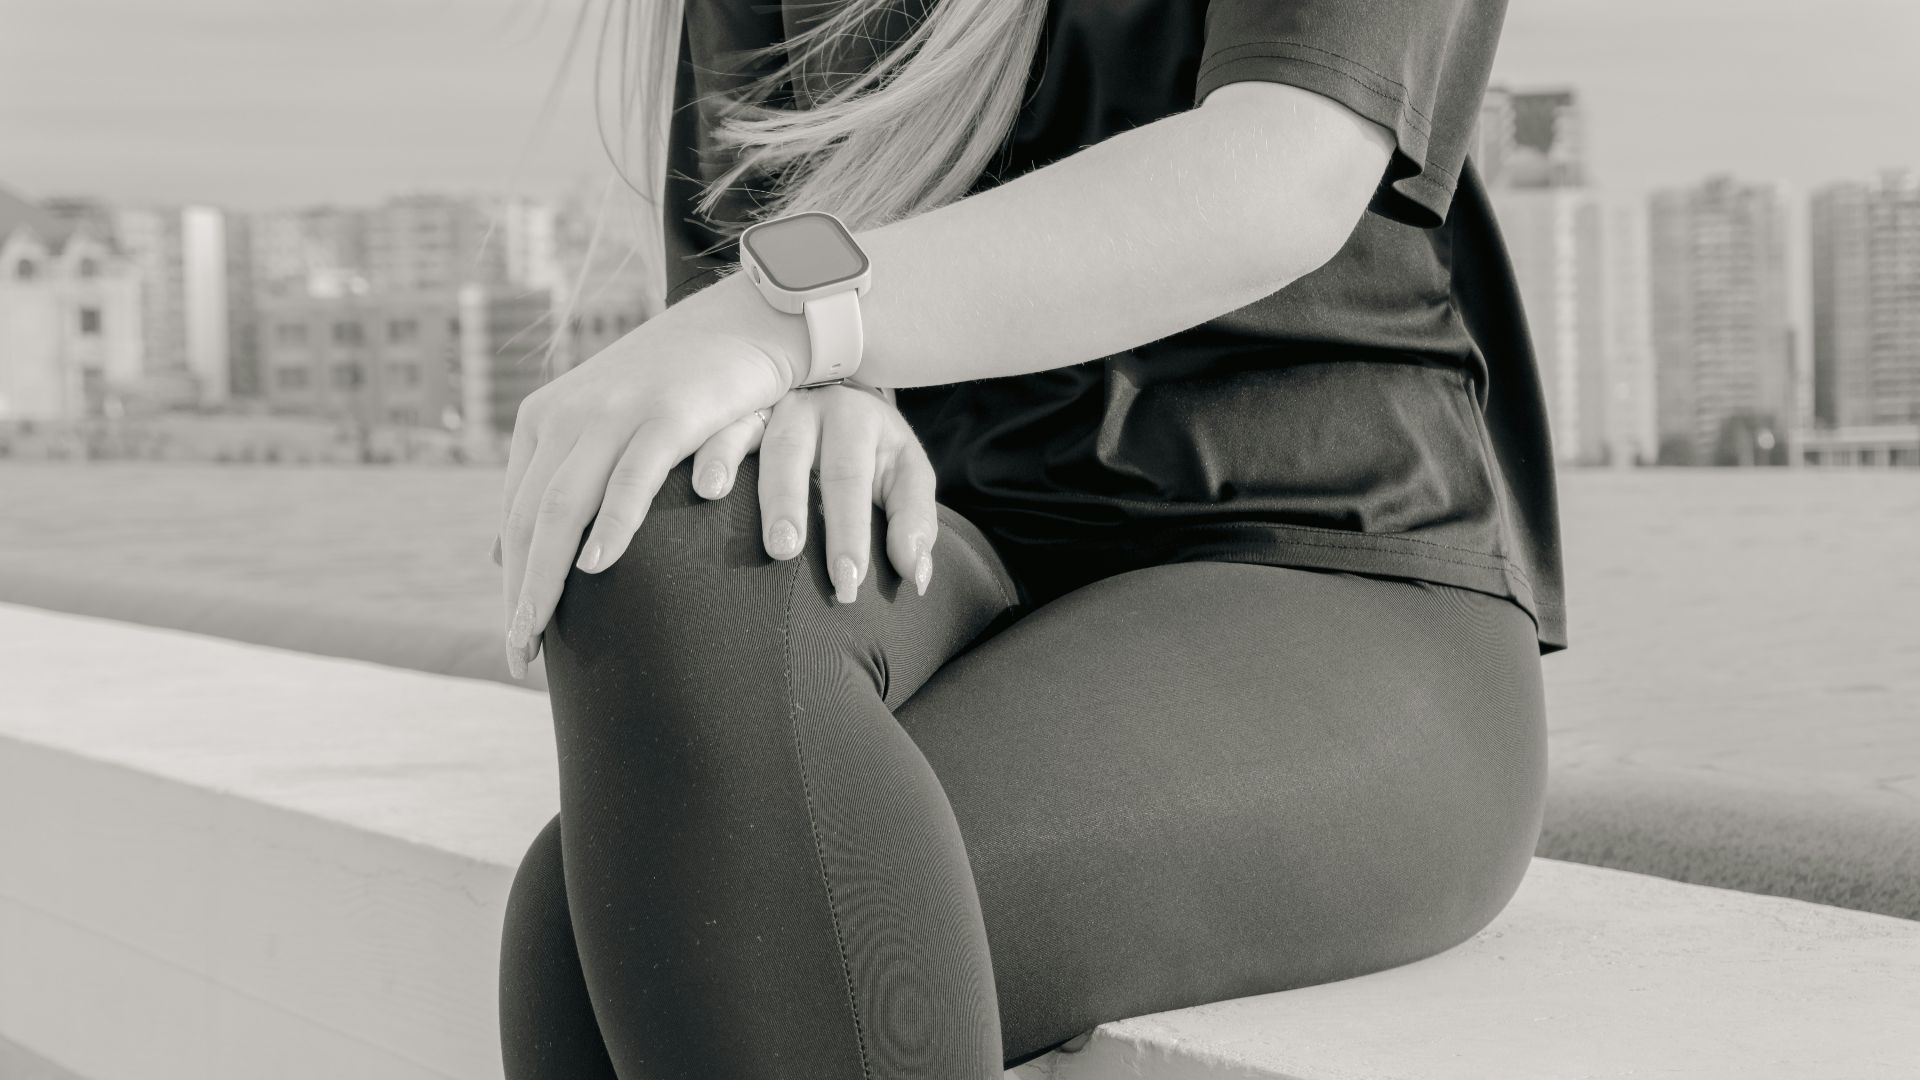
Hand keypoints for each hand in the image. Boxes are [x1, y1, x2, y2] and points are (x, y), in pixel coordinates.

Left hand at [495, 304, 787, 678]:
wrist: (747, 323)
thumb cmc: (681, 386)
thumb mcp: (605, 427)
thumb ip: (560, 481)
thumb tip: (503, 552)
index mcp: (545, 421)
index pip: (515, 515)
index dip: (513, 581)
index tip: (518, 638)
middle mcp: (567, 414)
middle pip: (528, 519)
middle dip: (520, 594)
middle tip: (520, 656)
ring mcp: (616, 412)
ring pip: (561, 506)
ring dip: (547, 576)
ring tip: (541, 633)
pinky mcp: (668, 412)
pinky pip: (629, 479)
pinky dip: (610, 526)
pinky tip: (598, 567)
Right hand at [687, 380, 937, 605]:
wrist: (843, 387)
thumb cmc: (874, 450)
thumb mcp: (906, 474)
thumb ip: (914, 522)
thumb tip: (914, 575)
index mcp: (858, 419)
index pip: (851, 479)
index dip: (849, 531)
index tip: (847, 582)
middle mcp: (810, 404)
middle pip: (794, 450)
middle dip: (787, 501)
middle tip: (783, 550)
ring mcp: (766, 402)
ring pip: (745, 428)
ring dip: (726, 460)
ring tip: (711, 495)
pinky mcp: (732, 407)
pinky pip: (708, 423)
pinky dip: (696, 446)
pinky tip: (684, 476)